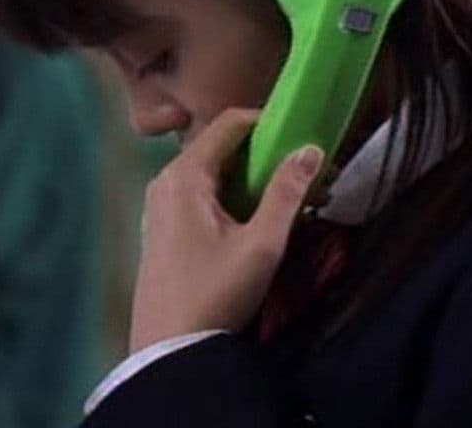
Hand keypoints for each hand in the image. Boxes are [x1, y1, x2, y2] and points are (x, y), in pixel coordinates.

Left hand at [128, 108, 323, 353]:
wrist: (168, 350)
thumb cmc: (215, 293)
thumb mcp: (261, 244)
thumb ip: (287, 193)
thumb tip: (311, 148)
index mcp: (183, 176)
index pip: (228, 124)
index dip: (269, 122)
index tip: (305, 137)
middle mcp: (166, 182)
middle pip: (221, 149)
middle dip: (267, 157)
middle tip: (309, 178)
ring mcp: (161, 206)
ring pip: (214, 176)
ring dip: (254, 182)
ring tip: (296, 203)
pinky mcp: (164, 230)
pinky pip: (203, 198)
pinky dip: (234, 200)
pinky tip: (263, 223)